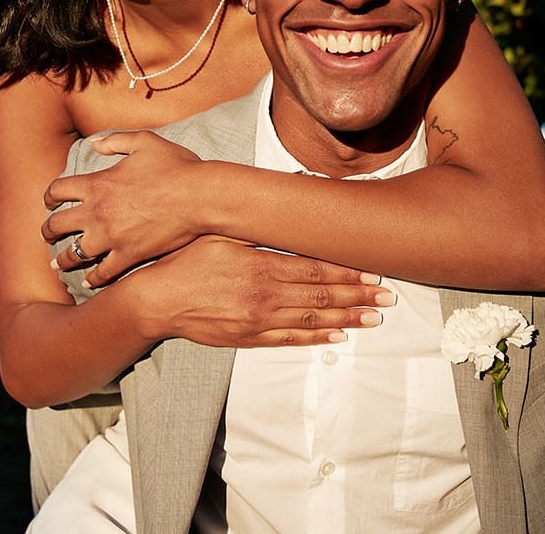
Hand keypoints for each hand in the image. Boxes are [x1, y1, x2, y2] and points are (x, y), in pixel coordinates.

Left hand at [43, 131, 208, 278]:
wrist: (199, 196)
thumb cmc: (175, 166)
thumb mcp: (144, 142)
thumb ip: (116, 141)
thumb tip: (95, 144)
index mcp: (97, 184)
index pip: (58, 190)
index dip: (49, 196)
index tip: (49, 202)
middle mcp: (96, 212)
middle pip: (57, 225)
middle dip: (47, 230)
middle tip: (46, 234)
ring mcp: (110, 237)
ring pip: (73, 254)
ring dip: (62, 260)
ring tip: (57, 265)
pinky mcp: (128, 255)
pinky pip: (103, 272)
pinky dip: (93, 279)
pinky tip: (88, 283)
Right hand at [122, 236, 395, 348]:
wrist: (156, 300)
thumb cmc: (187, 260)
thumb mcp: (220, 233)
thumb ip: (255, 224)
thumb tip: (284, 203)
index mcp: (260, 266)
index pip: (315, 270)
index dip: (347, 272)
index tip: (374, 271)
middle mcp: (264, 295)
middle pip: (321, 296)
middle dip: (358, 296)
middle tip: (388, 296)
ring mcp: (258, 320)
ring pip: (312, 321)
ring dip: (346, 319)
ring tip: (374, 318)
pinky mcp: (248, 338)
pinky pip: (289, 340)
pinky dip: (316, 339)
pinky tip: (338, 337)